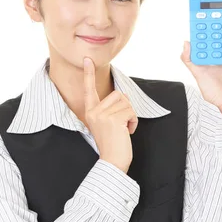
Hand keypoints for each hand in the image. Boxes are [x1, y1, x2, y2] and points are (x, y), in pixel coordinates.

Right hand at [83, 57, 138, 172]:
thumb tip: (121, 95)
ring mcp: (102, 116)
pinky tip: (127, 132)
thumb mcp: (107, 123)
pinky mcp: (113, 120)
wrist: (112, 162)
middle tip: (122, 124)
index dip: (88, 74)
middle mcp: (93, 112)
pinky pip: (131, 111)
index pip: (89, 89)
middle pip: (118, 95)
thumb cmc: (113, 144)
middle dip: (126, 107)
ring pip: (126, 102)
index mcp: (90, 112)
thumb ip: (109, 109)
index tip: (87, 59)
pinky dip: (134, 121)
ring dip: (131, 115)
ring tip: (124, 129)